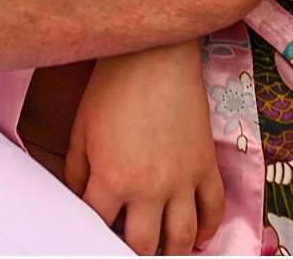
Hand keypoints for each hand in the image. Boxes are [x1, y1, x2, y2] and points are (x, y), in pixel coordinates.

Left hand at [65, 43, 224, 254]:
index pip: (98, 225)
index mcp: (113, 179)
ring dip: (171, 251)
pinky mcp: (206, 164)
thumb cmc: (114, 86)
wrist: (156, 54)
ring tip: (162, 252)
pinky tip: (199, 237)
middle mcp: (150, 188)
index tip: (91, 230)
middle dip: (132, 251)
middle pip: (142, 244)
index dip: (91, 232)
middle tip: (127, 247)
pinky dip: (208, 228)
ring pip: (182, 237)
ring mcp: (183, 179)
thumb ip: (78, 172)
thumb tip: (80, 197)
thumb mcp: (81, 130)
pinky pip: (214, 208)